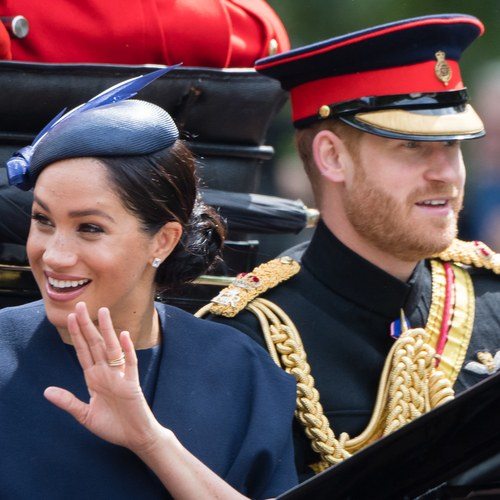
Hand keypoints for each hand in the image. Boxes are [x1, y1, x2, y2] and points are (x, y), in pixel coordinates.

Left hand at [44, 301, 162, 453]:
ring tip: (103, 312)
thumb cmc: (113, 425)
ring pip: (112, 348)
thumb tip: (46, 391)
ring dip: (108, 330)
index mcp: (94, 378)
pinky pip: (130, 363)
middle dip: (88, 326)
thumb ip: (68, 401)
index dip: (77, 335)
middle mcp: (106, 372)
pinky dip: (127, 350)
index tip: (71, 318)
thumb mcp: (85, 415)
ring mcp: (120, 376)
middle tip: (81, 306)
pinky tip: (124, 336)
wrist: (134, 436)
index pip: (83, 351)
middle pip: (96, 344)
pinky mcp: (132, 383)